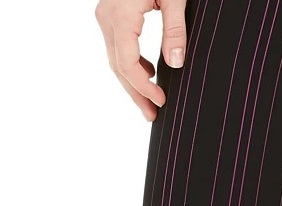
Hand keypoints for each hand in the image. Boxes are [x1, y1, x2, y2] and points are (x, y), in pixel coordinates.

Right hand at [95, 0, 187, 120]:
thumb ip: (175, 29)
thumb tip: (175, 63)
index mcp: (121, 16)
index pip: (127, 63)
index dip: (143, 87)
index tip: (160, 101)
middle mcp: (108, 18)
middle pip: (118, 66)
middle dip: (136, 93)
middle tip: (152, 115)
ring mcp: (106, 16)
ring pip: (115, 58)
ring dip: (133, 81)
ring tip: (151, 101)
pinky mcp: (111, 13)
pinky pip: (118, 46)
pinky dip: (132, 62)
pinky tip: (149, 72)